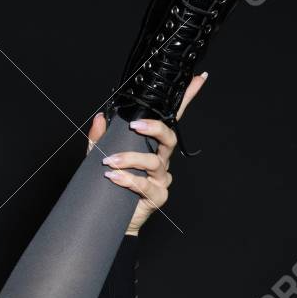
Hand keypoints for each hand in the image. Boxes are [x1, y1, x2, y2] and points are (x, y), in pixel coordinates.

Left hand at [89, 71, 207, 234]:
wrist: (112, 219)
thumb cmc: (110, 186)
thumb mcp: (98, 158)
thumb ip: (99, 139)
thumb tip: (100, 117)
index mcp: (152, 146)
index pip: (171, 120)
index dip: (187, 99)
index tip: (198, 79)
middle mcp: (161, 160)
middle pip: (168, 138)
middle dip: (154, 129)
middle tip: (134, 127)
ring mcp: (161, 178)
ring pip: (154, 162)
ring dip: (129, 159)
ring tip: (109, 162)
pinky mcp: (157, 195)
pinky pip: (145, 184)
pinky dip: (127, 179)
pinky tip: (113, 177)